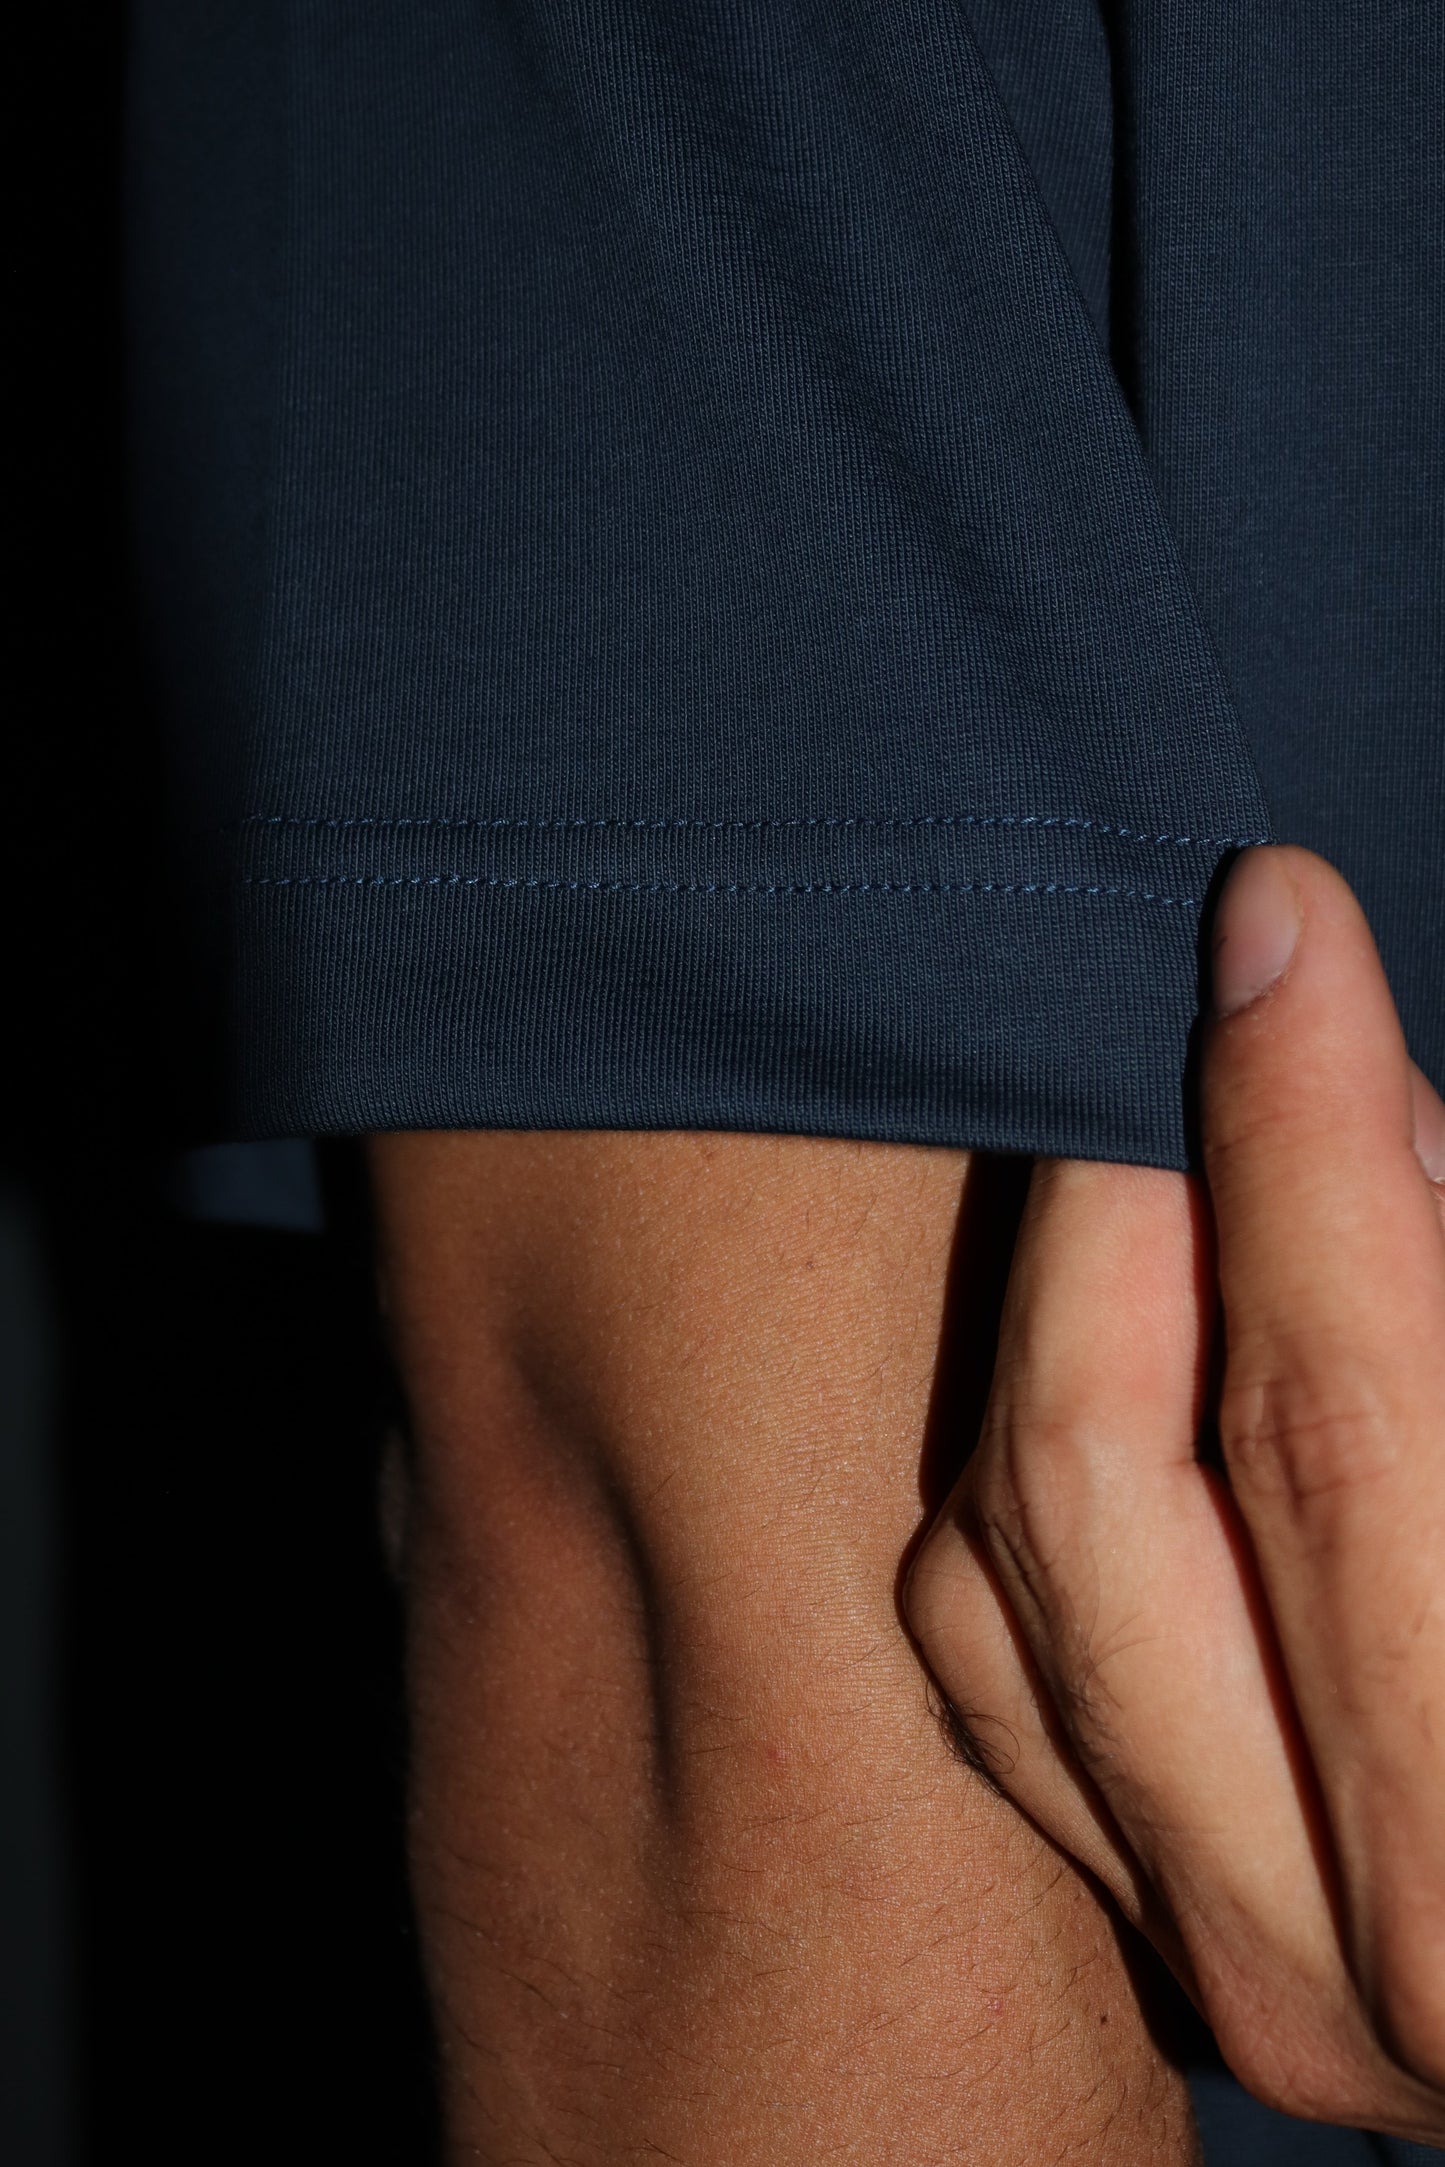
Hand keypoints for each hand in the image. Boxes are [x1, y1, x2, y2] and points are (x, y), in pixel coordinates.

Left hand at [905, 847, 1444, 2141]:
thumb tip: (1348, 1110)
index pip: (1335, 1417)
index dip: (1297, 1134)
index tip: (1272, 917)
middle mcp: (1358, 1959)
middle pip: (1094, 1485)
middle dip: (1119, 1201)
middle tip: (1198, 1015)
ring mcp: (1245, 1983)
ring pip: (995, 1571)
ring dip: (1065, 1318)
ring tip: (1175, 1167)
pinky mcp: (1186, 1955)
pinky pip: (995, 1662)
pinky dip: (1031, 1478)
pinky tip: (1117, 1343)